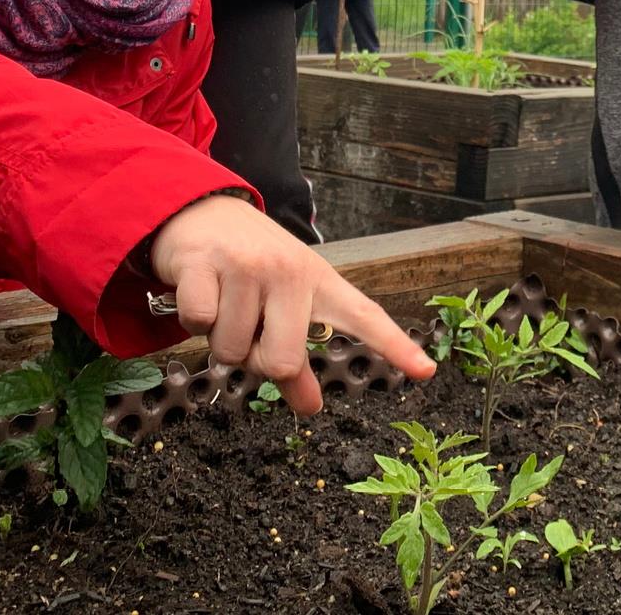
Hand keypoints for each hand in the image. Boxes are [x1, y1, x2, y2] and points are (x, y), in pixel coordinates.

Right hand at [150, 194, 435, 414]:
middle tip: (249, 330)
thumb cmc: (250, 268)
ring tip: (225, 302)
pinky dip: (193, 319)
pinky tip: (201, 288)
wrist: (201, 211)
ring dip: (220, 339)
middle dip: (256, 361)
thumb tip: (309, 409)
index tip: (427, 370)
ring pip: (231, 350)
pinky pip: (197, 323)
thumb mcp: (282, 305)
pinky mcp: (206, 261)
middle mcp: (290, 270)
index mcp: (319, 281)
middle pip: (280, 361)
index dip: (396, 346)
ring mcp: (248, 264)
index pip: (364, 316)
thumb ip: (295, 359)